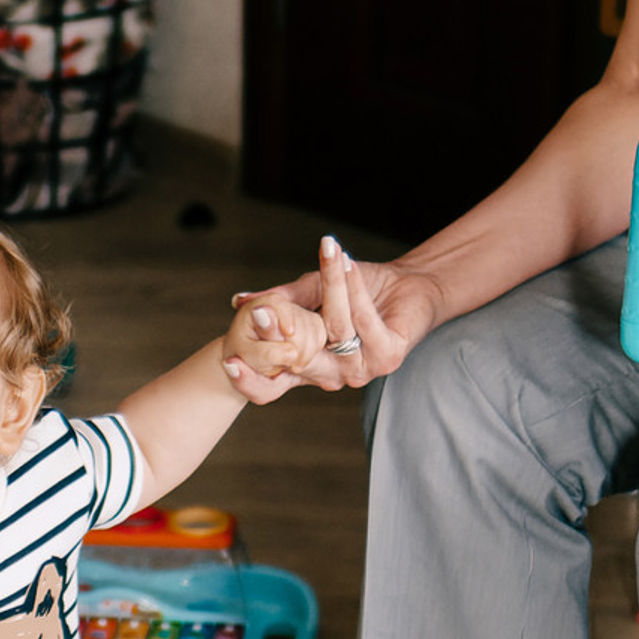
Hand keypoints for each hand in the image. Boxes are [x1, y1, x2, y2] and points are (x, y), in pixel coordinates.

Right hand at [231, 236, 444, 396]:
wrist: (409, 285)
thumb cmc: (358, 289)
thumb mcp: (311, 293)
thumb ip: (278, 300)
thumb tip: (238, 301)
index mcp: (307, 367)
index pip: (271, 387)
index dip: (248, 381)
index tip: (229, 361)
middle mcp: (331, 375)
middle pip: (298, 356)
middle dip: (280, 327)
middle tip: (262, 307)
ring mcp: (360, 370)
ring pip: (334, 329)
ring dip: (332, 286)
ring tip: (330, 251)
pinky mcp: (388, 357)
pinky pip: (363, 320)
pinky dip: (353, 287)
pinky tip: (348, 263)